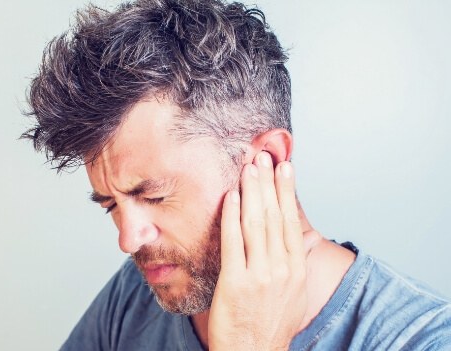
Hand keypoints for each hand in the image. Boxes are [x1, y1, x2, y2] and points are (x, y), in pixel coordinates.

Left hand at [208, 152, 309, 349]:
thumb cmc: (271, 323)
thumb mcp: (294, 293)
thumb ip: (295, 263)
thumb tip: (300, 238)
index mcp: (296, 269)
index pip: (291, 220)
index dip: (287, 191)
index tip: (285, 166)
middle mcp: (281, 268)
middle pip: (275, 216)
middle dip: (269, 182)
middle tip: (264, 156)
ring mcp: (259, 275)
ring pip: (257, 223)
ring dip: (253, 192)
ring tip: (249, 167)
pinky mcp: (236, 282)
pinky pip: (234, 241)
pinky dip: (233, 216)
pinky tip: (231, 197)